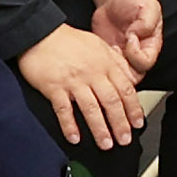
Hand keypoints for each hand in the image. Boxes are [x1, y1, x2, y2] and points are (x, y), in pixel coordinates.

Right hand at [16, 22, 144, 149]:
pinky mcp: (54, 87)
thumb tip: (129, 78)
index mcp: (105, 64)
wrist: (39, 32)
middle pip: (111, 102)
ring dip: (100, 129)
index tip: (137, 123)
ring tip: (105, 144)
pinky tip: (75, 138)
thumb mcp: (98, 44)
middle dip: (120, 124)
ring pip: (91, 108)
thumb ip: (114, 62)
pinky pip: (64, 109)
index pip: (125, 89)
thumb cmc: (67, 40)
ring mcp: (73, 81)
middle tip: (124, 140)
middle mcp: (92, 73)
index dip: (133, 109)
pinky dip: (69, 125)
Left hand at [87, 0, 165, 74]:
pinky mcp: (106, 58)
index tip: (130, 36)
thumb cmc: (133, 3)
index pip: (145, 62)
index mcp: (150, 46)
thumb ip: (147, 21)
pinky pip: (101, 71)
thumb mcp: (148, 5)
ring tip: (106, 47)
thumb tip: (139, 34)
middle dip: (120, 64)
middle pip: (131, 75)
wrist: (114, 2)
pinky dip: (97, 63)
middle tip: (114, 46)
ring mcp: (121, 58)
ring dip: (108, 65)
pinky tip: (96, 48)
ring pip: (115, 77)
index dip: (136, 53)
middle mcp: (136, 56)